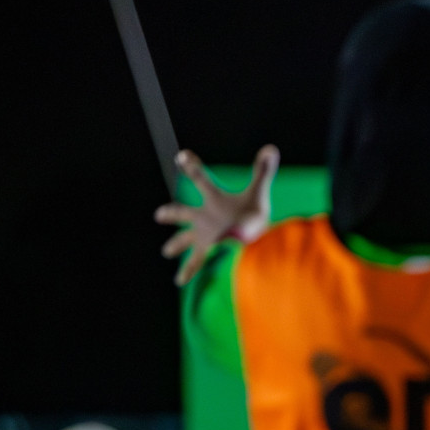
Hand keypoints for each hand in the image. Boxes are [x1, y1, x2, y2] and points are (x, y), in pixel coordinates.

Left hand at [155, 144, 278, 285]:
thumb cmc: (251, 217)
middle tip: (158, 216)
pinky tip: (179, 281)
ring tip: (166, 252)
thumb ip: (263, 171)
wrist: (245, 241)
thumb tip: (271, 148)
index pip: (199, 177)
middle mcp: (203, 217)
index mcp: (213, 199)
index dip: (190, 165)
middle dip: (172, 213)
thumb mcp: (258, 192)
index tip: (181, 156)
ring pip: (184, 239)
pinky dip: (188, 272)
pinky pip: (194, 263)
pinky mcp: (206, 251)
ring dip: (176, 245)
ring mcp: (202, 235)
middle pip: (182, 212)